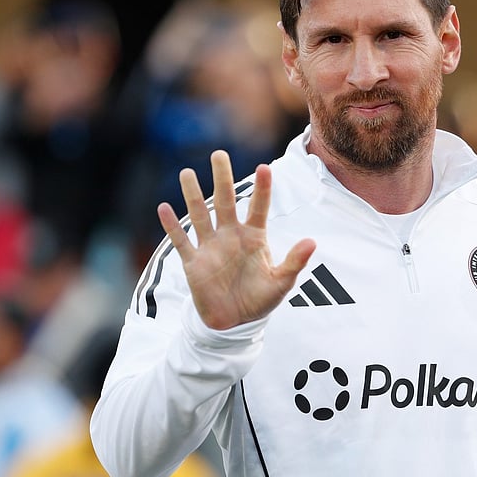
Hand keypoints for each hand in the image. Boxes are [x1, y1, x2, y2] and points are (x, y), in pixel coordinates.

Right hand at [158, 150, 315, 329]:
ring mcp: (211, 247)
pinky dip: (172, 226)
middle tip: (218, 154)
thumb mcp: (281, 283)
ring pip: (200, 215)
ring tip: (187, 172)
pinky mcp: (194, 263)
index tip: (264, 167)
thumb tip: (312, 242)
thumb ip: (294, 262)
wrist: (234, 322)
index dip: (262, 189)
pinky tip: (164, 208)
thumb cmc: (260, 299)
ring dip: (193, 195)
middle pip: (225, 202)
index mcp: (254, 238)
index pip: (258, 208)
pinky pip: (181, 241)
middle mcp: (231, 236)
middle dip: (222, 179)